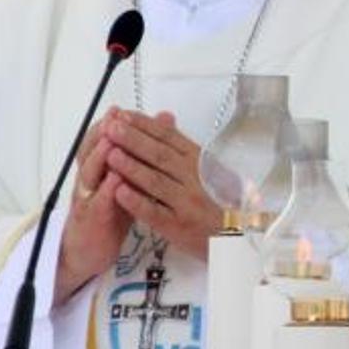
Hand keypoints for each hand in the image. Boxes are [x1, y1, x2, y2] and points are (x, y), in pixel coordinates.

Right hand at [55, 113, 132, 304]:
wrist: (90, 249)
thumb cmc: (112, 211)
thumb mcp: (126, 181)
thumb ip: (139, 156)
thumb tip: (160, 126)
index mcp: (100, 169)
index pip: (101, 142)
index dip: (111, 127)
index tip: (122, 111)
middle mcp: (90, 180)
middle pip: (92, 152)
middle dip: (103, 134)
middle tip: (114, 118)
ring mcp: (88, 199)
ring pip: (91, 174)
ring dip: (100, 157)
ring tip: (112, 142)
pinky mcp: (92, 220)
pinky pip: (98, 204)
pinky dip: (106, 191)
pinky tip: (116, 181)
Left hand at [104, 109, 221, 261]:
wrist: (238, 234)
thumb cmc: (221, 200)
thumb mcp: (209, 169)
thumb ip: (184, 147)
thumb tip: (164, 119)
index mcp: (201, 162)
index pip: (170, 139)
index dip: (146, 126)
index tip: (124, 115)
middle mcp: (195, 179)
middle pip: (160, 156)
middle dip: (134, 140)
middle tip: (111, 127)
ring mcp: (186, 203)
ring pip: (155, 182)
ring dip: (132, 167)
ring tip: (110, 154)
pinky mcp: (178, 226)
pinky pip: (155, 212)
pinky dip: (137, 202)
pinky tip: (119, 192)